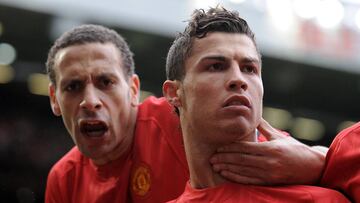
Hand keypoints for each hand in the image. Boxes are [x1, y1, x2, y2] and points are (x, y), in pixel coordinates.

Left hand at [210, 118, 326, 184]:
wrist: (314, 167)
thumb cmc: (296, 150)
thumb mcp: (280, 137)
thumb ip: (265, 127)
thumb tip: (253, 116)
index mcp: (270, 148)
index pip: (245, 148)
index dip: (230, 148)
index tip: (218, 147)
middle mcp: (269, 162)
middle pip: (241, 160)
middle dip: (224, 158)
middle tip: (211, 158)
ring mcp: (269, 173)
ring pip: (243, 171)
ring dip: (228, 168)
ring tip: (215, 166)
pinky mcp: (270, 182)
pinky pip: (250, 180)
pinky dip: (237, 178)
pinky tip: (227, 175)